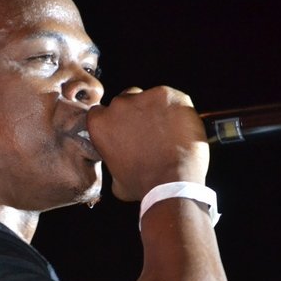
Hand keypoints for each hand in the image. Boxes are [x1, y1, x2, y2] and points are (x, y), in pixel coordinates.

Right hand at [87, 86, 209, 200]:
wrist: (171, 182)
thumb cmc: (143, 185)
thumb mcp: (115, 179)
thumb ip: (113, 161)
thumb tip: (118, 163)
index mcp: (100, 123)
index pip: (102, 112)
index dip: (116, 120)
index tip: (127, 130)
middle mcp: (118, 106)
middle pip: (127, 100)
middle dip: (137, 113)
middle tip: (151, 133)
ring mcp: (143, 98)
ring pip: (150, 98)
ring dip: (157, 111)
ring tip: (169, 133)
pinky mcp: (166, 95)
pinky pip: (172, 98)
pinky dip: (177, 110)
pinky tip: (180, 129)